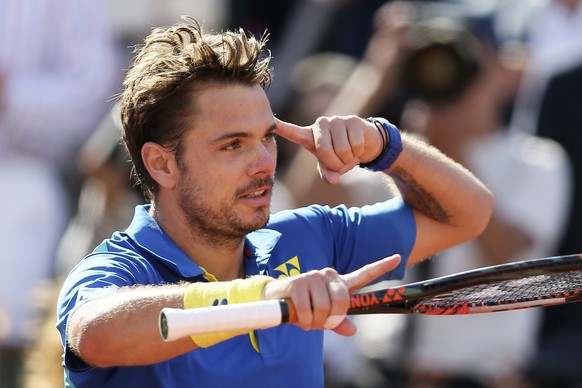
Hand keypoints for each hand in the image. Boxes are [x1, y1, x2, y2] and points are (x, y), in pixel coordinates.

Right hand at [262, 254, 400, 335]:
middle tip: (320, 323)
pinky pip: (307, 311)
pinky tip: (298, 317)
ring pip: (323, 309)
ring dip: (315, 322)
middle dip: (331, 319)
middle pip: (342, 302)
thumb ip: (337, 321)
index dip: (381, 266)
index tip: (397, 256)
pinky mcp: (297, 283)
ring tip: (307, 319)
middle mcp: (327, 275)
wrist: (275, 300)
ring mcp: (312, 277)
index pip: (363, 274)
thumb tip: (351, 331)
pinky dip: (304, 321)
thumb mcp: (322, 317)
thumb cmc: (303, 307)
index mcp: (338, 282)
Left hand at [275, 116, 382, 183]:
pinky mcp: (353, 120)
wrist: (366, 144)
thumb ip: (327, 173)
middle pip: (324, 151)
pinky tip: (358, 147)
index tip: (270, 121)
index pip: (293, 132)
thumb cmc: (342, 156)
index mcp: (310, 136)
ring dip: (348, 159)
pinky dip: (358, 153)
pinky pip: (354, 145)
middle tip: (341, 163)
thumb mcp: (331, 167)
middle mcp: (321, 125)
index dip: (282, 128)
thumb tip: (332, 180)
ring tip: (350, 154)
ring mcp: (336, 120)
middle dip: (335, 163)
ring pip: (342, 150)